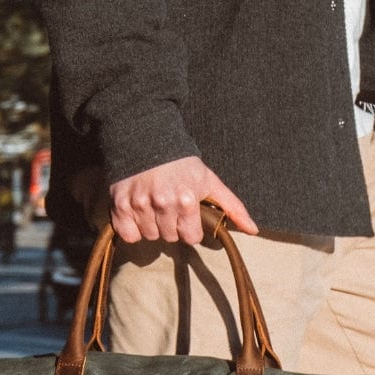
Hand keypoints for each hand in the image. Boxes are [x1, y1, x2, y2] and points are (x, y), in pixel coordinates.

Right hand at [109, 156, 257, 243]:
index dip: (190, 229)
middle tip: (168, 208)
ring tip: (153, 207)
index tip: (186, 215)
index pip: (191, 238)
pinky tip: (138, 213)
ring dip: (152, 226)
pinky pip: (129, 234)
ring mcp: (140, 204)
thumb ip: (232, 207)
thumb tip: (253, 230)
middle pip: (169, 238)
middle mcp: (163, 203)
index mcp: (187, 200)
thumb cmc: (181, 162)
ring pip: (150, 236)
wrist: (144, 137)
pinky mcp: (120, 204)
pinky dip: (132, 229)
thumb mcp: (209, 181)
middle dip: (171, 226)